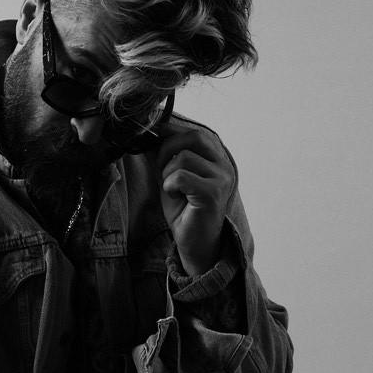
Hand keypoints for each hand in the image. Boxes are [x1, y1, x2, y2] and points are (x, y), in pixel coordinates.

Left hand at [154, 122, 234, 275]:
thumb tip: (148, 133)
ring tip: (172, 189)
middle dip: (168, 148)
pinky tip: (176, 197)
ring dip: (167, 173)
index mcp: (216, 159)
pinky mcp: (213, 193)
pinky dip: (170, 185)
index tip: (153, 135)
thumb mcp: (170, 175)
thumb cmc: (183, 208)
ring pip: (184, 158)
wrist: (194, 241)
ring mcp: (221, 179)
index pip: (195, 132)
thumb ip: (164, 155)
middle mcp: (224, 165)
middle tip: (161, 168)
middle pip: (194, 137)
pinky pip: (182, 176)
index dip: (172, 131)